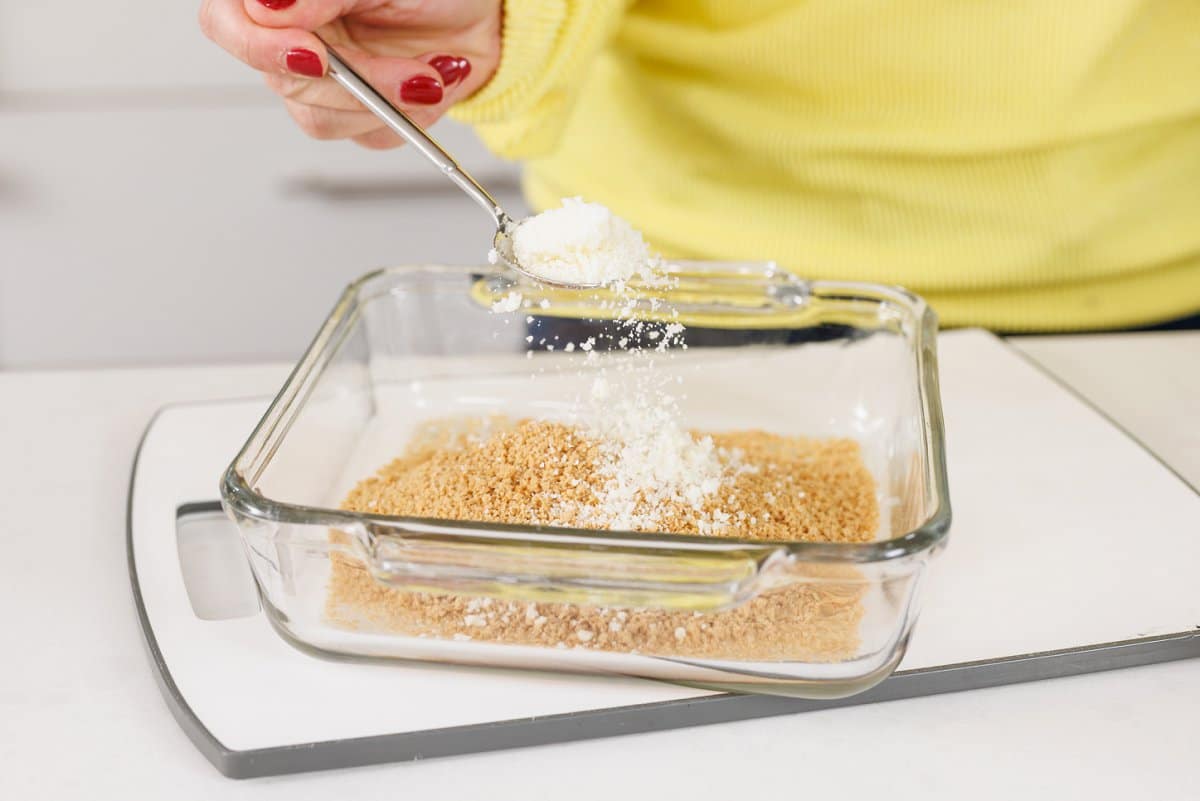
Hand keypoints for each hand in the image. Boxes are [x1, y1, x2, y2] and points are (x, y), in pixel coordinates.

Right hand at [199, 0, 501, 148]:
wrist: (488, 15)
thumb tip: (269, 6)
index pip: (227, 23)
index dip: (262, 47)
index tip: (314, 55)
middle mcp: (295, 35)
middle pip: (284, 82)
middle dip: (357, 84)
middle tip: (414, 76)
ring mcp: (324, 78)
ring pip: (322, 119)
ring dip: (389, 103)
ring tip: (435, 74)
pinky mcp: (358, 112)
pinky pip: (366, 135)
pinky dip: (409, 118)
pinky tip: (433, 84)